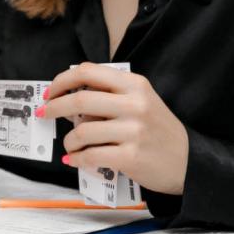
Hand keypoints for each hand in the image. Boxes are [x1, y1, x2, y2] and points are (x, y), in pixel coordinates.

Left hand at [41, 62, 188, 194]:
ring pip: (81, 132)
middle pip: (79, 100)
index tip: (49, 92)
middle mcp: (135, 104)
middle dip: (53, 108)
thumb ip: (109, 94)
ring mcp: (133, 131)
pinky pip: (90, 156)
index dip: (61, 81)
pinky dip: (77, 159)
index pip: (87, 72)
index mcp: (134, 85)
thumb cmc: (158, 130)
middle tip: (44, 114)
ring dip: (68, 141)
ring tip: (71, 146)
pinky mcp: (131, 157)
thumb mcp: (141, 101)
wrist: (190, 161)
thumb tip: (67, 96)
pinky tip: (76, 160)